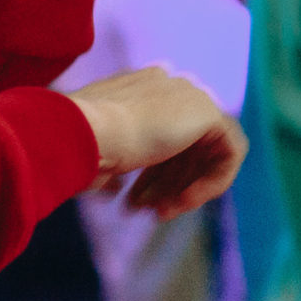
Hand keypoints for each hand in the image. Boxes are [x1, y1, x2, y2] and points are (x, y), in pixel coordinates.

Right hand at [69, 67, 248, 219]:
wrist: (81, 131)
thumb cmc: (74, 145)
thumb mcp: (92, 153)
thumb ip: (111, 163)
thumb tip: (114, 186)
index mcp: (135, 89)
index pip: (156, 132)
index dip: (147, 173)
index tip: (128, 199)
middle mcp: (164, 86)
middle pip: (181, 145)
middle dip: (164, 183)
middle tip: (147, 212)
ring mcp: (188, 95)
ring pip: (203, 151)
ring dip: (184, 188)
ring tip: (160, 214)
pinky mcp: (209, 112)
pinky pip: (226, 154)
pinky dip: (210, 183)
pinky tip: (184, 202)